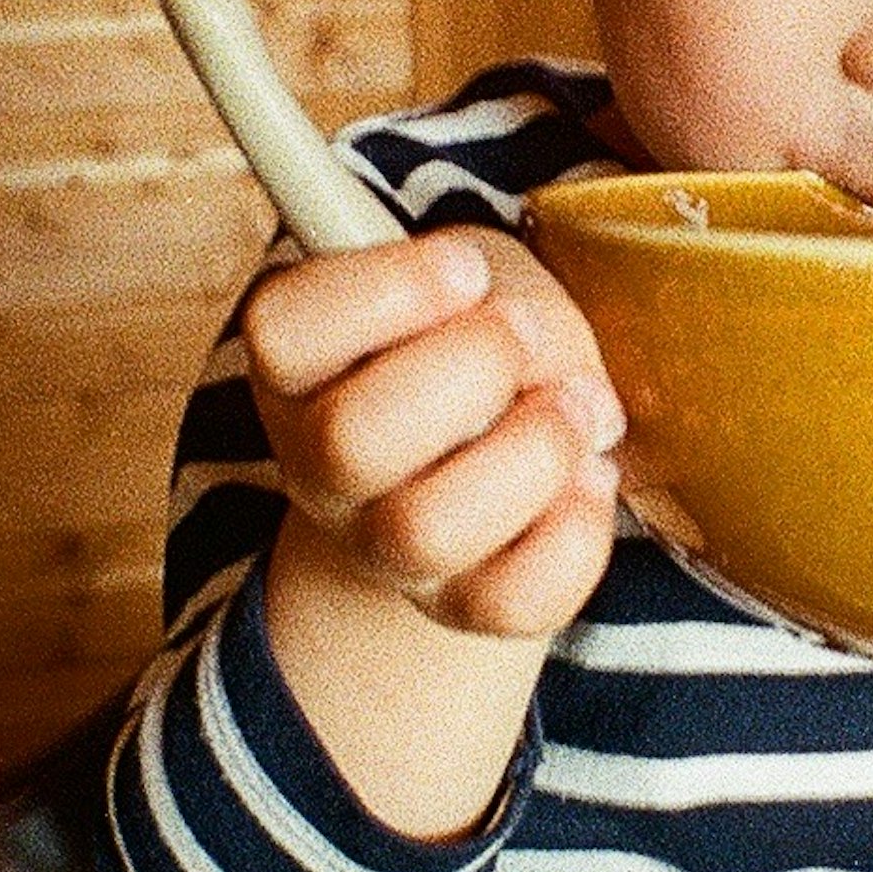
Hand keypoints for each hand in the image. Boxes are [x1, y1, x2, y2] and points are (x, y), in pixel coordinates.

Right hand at [243, 221, 625, 646]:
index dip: (388, 291)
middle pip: (351, 442)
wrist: (480, 444)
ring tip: (578, 408)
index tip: (467, 267)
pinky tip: (590, 477)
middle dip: (473, 368)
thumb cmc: (471, 338)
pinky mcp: (457, 604)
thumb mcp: (483, 278)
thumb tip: (552, 366)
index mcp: (297, 362)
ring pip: (424, 533)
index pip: (282, 331)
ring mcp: (379, 546)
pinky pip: (508, 600)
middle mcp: (317, 464)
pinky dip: (574, 533)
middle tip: (525, 336)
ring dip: (533, 453)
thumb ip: (509, 295)